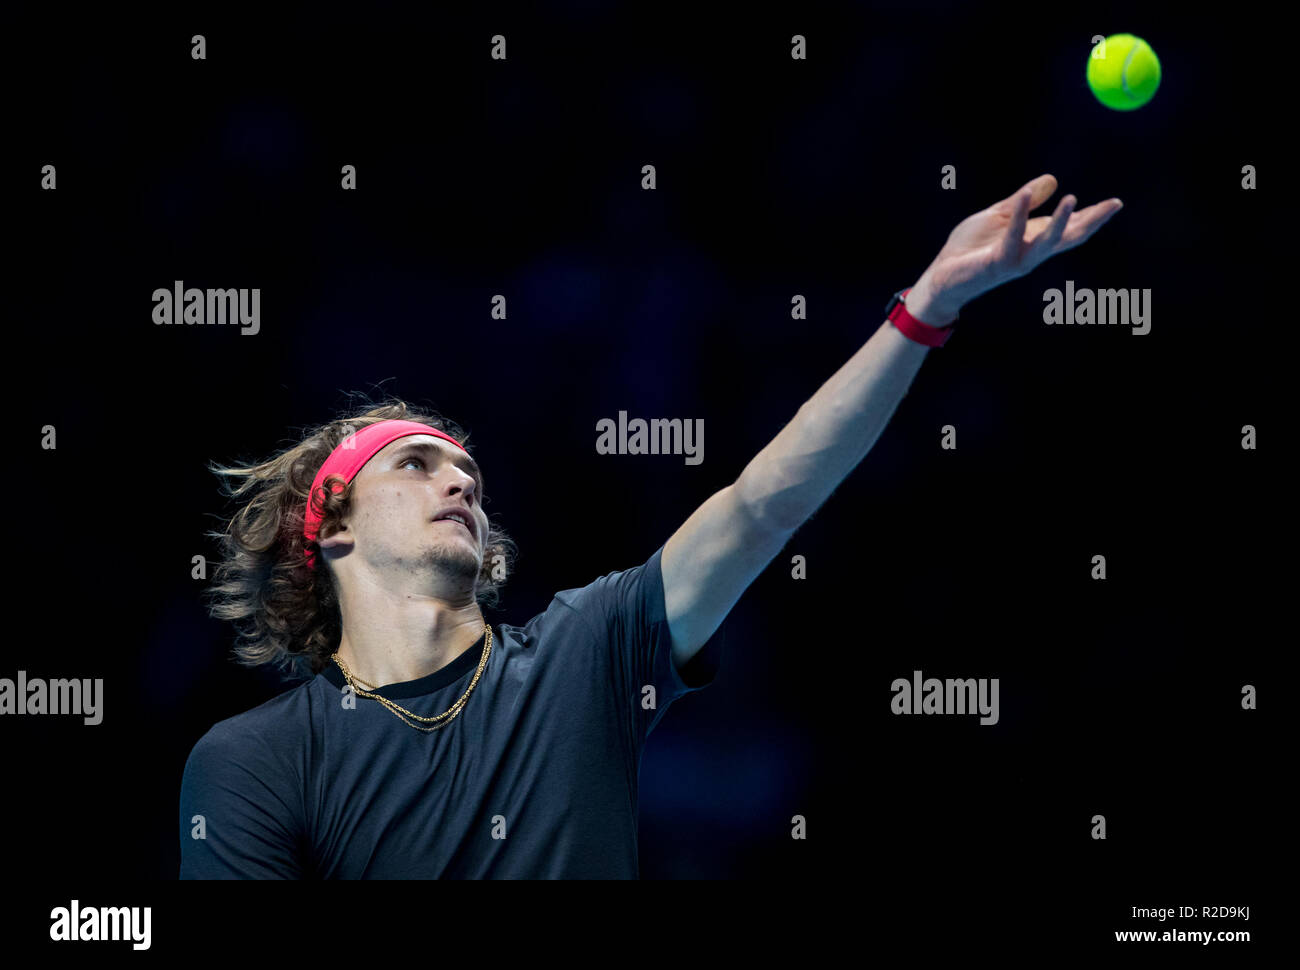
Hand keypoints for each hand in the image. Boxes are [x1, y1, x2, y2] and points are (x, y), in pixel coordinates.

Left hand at [915, 174, 1122, 317]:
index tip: (1116, 203)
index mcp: (1034, 239)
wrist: (943, 275)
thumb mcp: (999, 216)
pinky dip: (1019, 216)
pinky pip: (1012, 238)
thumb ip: (1023, 201)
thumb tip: (1052, 180)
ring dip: (1060, 220)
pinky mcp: (998, 262)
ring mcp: (1017, 260)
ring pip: (1046, 242)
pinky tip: (1024, 195)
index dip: (1093, 216)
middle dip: (1092, 222)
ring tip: (1073, 198)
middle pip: (1069, 237)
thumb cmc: (970, 248)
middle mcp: (1032, 252)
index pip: (1070, 228)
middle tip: (1114, 204)